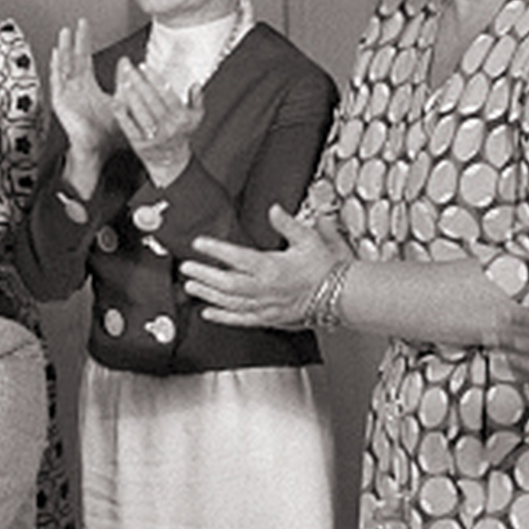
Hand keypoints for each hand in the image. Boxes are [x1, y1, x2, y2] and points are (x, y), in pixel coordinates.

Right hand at [48, 18, 116, 196]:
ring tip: (65, 33)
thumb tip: (127, 64)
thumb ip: (123, 82)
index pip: (84, 59)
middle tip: (76, 23)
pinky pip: (57, 81)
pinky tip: (56, 55)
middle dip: (74, 40)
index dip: (84, 42)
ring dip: (64, 49)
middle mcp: (75, 89)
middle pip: (73, 59)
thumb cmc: (107, 131)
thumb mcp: (121, 100)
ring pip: (63, 66)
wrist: (98, 148)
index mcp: (87, 88)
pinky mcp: (60, 102)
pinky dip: (56, 67)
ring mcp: (66, 95)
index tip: (84, 27)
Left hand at [113, 57, 201, 185]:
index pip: (167, 94)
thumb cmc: (182, 136)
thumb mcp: (195, 118)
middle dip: (139, 82)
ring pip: (141, 112)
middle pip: (151, 100)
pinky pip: (129, 127)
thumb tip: (195, 84)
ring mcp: (153, 136)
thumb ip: (197, 100)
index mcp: (181, 117)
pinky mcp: (140, 144)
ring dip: (131, 95)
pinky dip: (122, 115)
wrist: (171, 163)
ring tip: (124, 80)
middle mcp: (168, 126)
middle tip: (129, 68)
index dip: (154, 79)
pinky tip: (115, 102)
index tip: (144, 66)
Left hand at [181, 205, 348, 328]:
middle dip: (203, 274)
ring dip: (207, 294)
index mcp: (272, 266)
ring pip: (229, 302)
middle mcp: (265, 288)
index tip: (199, 243)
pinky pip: (241, 320)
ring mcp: (266, 306)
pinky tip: (207, 313)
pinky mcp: (269, 319)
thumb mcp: (310, 239)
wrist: (343, 295)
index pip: (237, 256)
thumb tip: (273, 209)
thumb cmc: (328, 268)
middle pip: (226, 282)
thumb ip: (288, 224)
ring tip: (190, 286)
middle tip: (185, 267)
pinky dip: (222, 317)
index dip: (215, 249)